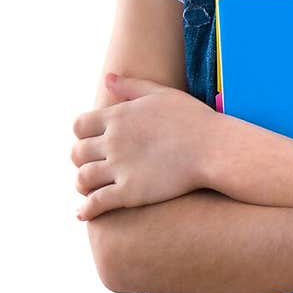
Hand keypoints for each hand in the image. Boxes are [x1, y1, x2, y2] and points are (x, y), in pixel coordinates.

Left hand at [70, 74, 222, 219]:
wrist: (215, 148)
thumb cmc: (194, 119)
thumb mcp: (162, 94)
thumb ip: (131, 86)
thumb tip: (107, 78)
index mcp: (118, 116)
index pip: (79, 126)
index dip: (82, 135)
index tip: (92, 142)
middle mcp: (113, 141)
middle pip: (77, 153)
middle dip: (81, 160)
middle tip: (91, 165)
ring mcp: (120, 167)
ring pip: (82, 179)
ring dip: (82, 185)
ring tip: (88, 189)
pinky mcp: (129, 193)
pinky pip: (95, 204)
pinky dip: (85, 211)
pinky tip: (84, 214)